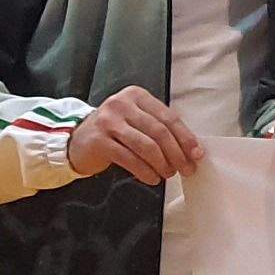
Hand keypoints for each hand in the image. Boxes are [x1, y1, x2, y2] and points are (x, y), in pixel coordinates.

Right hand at [67, 88, 204, 183]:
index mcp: (136, 96)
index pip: (169, 117)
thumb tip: (191, 149)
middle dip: (177, 154)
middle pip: (159, 132)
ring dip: (162, 164)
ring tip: (168, 174)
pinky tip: (152, 178)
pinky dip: (145, 171)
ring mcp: (108, 122)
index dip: (186, 138)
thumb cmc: (115, 131)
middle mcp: (121, 105)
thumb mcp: (137, 120)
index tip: (197, 154)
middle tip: (186, 169)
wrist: (77, 140)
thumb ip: (160, 127)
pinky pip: (130, 159)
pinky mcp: (99, 141)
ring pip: (146, 146)